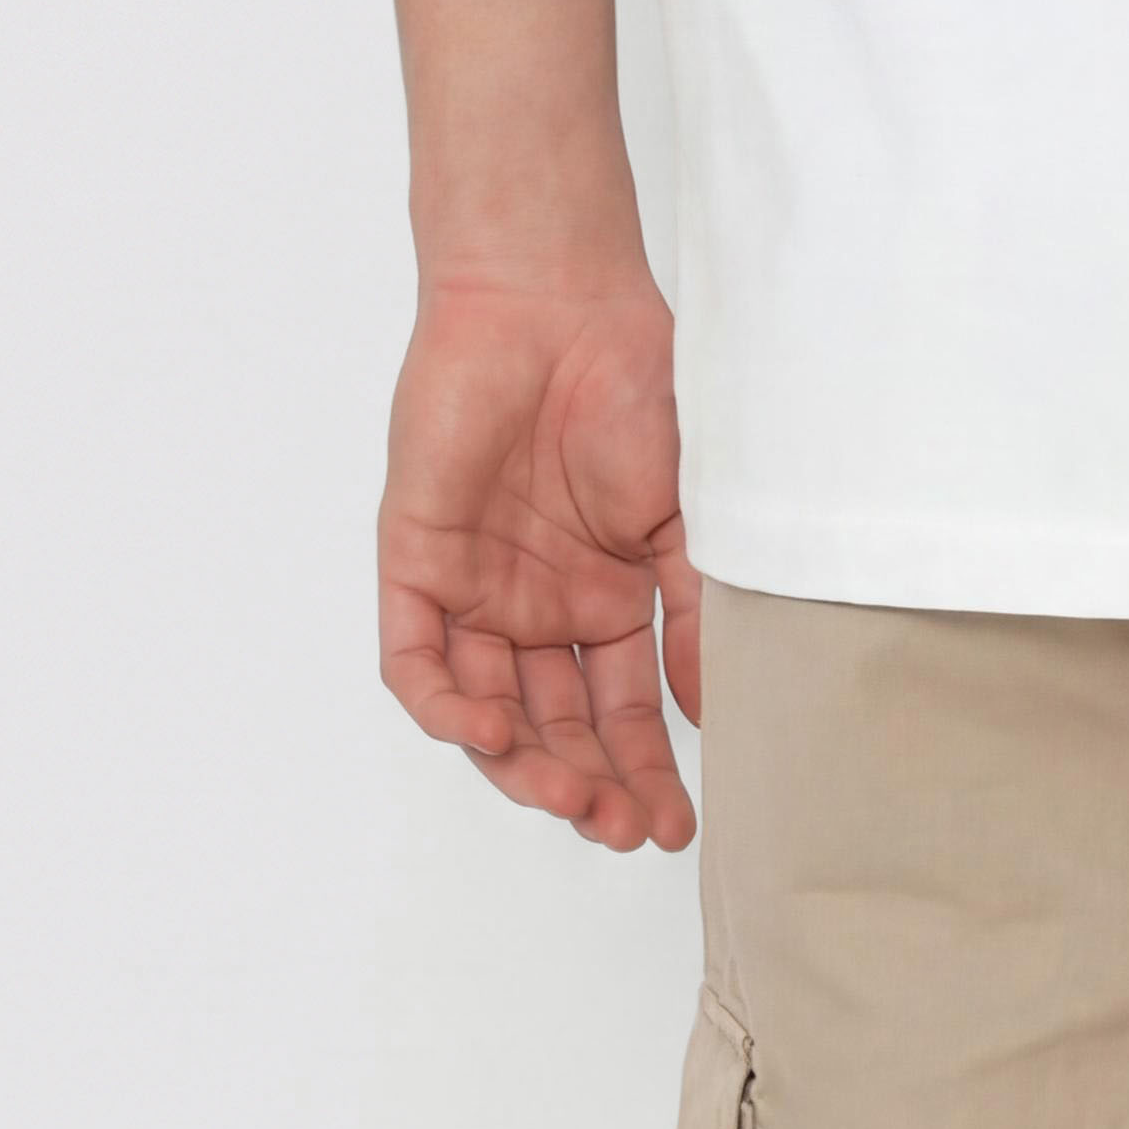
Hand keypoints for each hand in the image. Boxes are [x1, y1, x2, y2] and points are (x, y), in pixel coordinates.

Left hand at [379, 270, 704, 850]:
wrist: (555, 299)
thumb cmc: (634, 381)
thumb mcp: (684, 509)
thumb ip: (690, 610)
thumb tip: (712, 712)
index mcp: (607, 595)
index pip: (622, 712)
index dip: (646, 772)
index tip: (678, 827)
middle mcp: (539, 606)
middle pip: (557, 730)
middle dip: (590, 788)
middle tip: (626, 829)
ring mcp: (476, 589)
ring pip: (488, 714)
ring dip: (524, 767)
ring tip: (571, 799)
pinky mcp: (417, 564)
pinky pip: (417, 661)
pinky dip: (447, 708)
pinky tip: (492, 732)